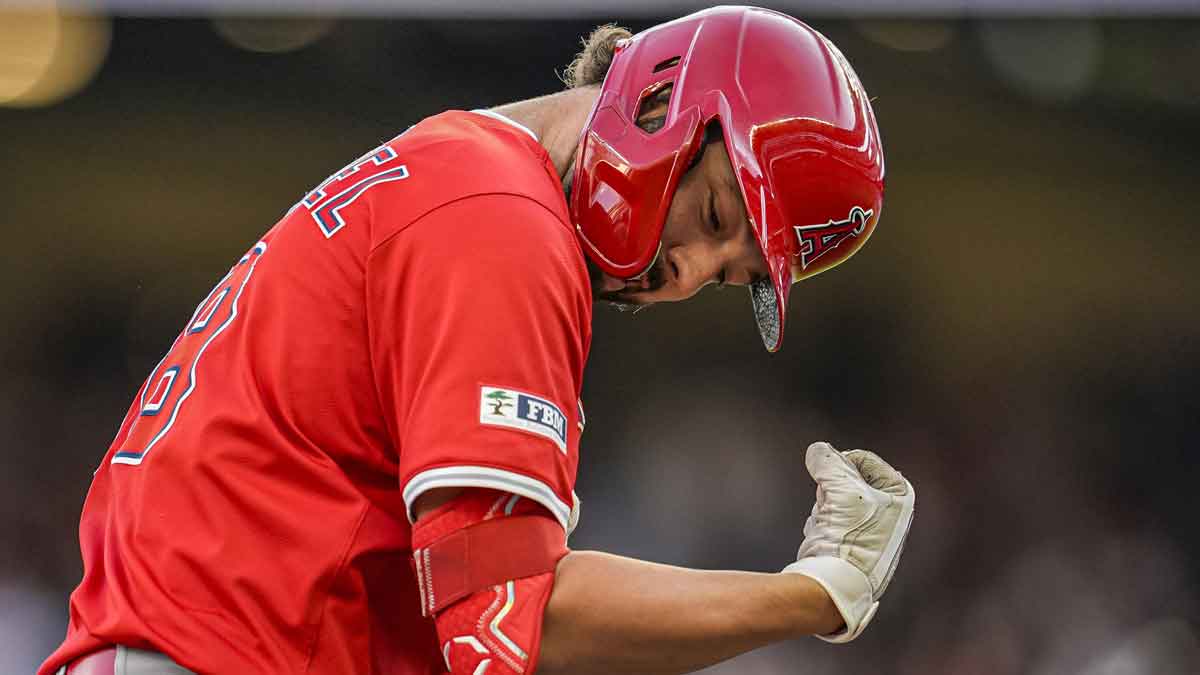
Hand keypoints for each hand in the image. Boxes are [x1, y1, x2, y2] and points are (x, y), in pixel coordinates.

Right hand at [783, 442, 914, 642]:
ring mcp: (868, 526)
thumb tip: (818, 451)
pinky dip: (821, 520)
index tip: (835, 478)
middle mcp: (889, 510)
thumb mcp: (842, 488)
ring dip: (825, 505)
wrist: (836, 582)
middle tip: (834, 504)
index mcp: (900, 495)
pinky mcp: (848, 538)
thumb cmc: (851, 538)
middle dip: (832, 488)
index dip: (843, 464)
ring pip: (833, 496)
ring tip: (830, 522)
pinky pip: (827, 514)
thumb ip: (828, 462)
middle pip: (847, 478)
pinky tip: (824, 534)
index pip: (864, 460)